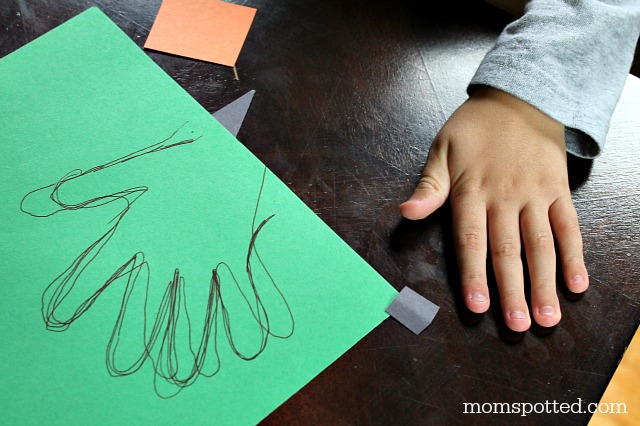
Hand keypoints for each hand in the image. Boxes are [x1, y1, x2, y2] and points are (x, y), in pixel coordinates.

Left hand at [400, 87, 588, 331]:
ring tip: (547, 317)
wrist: (520, 98)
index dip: (474, 275)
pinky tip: (577, 284)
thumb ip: (428, 186)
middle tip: (518, 326)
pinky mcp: (557, 190)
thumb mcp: (442, 149)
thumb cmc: (473, 129)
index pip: (471, 240)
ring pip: (540, 245)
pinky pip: (568, 226)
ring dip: (545, 283)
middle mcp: (504, 197)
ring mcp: (535, 194)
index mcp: (471, 191)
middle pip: (508, 250)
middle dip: (513, 291)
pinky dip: (574, 255)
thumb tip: (406, 211)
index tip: (478, 307)